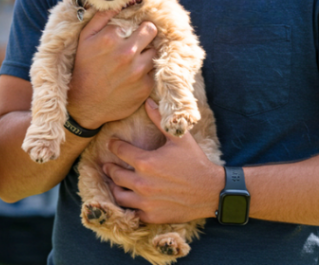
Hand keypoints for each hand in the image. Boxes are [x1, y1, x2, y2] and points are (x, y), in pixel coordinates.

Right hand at [68, 10, 156, 128]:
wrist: (84, 104)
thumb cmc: (83, 68)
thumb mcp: (85, 38)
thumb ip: (101, 17)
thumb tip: (116, 1)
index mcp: (111, 37)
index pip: (135, 21)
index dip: (132, 26)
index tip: (129, 31)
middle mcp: (127, 52)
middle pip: (151, 31)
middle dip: (146, 33)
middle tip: (138, 40)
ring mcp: (138, 71)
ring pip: (155, 51)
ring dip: (147, 53)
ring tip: (135, 59)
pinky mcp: (146, 87)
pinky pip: (155, 71)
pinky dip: (147, 71)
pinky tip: (134, 75)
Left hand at [102, 99, 223, 223]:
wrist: (211, 191)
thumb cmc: (195, 162)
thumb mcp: (179, 138)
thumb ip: (160, 120)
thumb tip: (148, 101)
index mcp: (145, 162)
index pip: (119, 151)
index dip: (113, 145)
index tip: (111, 144)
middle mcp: (141, 183)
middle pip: (114, 174)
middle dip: (109, 168)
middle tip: (107, 166)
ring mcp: (145, 202)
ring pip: (118, 195)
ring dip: (114, 188)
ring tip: (114, 183)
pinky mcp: (151, 216)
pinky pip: (131, 212)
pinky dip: (128, 205)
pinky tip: (129, 199)